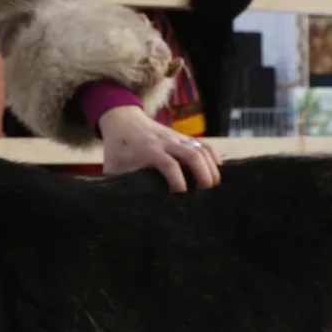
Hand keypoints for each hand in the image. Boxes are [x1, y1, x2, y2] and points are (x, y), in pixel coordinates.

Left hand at [98, 105, 221, 191]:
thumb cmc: (117, 149)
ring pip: (201, 148)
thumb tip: (122, 210)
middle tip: (206, 195)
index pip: (169, 164)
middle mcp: (165, 142)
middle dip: (203, 175)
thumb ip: (117, 187)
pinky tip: (217, 171)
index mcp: (148, 150)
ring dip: (211, 168)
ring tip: (214, 188)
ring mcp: (177, 137)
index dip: (178, 181)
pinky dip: (213, 157)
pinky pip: (204, 144)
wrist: (122, 120)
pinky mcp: (183, 137)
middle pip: (192, 154)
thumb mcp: (113, 168)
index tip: (181, 196)